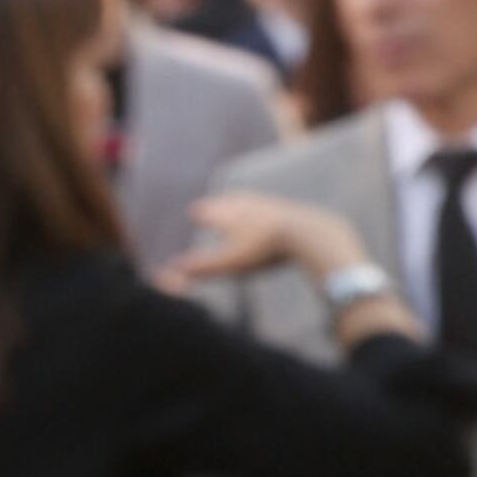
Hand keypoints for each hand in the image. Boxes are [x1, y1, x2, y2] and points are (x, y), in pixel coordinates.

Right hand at [172, 191, 379, 294]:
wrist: (309, 233)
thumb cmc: (265, 250)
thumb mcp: (229, 263)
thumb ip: (200, 267)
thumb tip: (167, 272)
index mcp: (230, 215)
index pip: (211, 212)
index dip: (203, 214)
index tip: (196, 212)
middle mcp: (249, 206)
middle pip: (230, 204)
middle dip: (219, 206)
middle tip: (211, 206)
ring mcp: (273, 207)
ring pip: (253, 204)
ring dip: (243, 205)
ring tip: (241, 205)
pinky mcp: (295, 212)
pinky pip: (278, 211)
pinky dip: (269, 213)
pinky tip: (276, 217)